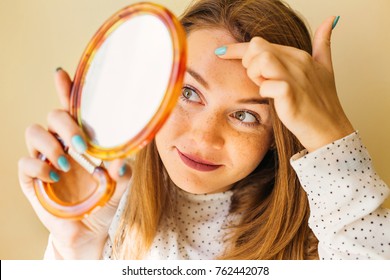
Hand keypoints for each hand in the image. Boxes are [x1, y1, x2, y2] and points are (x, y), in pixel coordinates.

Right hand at [18, 69, 131, 258]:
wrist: (89, 229)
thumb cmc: (104, 201)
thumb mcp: (118, 186)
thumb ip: (121, 173)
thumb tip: (122, 162)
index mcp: (82, 139)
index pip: (73, 109)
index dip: (66, 90)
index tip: (63, 74)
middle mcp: (62, 143)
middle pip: (54, 116)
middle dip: (66, 124)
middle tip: (82, 144)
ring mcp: (45, 158)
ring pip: (34, 132)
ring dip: (51, 144)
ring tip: (67, 164)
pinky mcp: (31, 177)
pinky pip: (26, 162)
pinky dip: (40, 167)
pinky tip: (55, 177)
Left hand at [217, 16, 353, 151]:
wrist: (328, 129)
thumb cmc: (321, 101)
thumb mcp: (325, 68)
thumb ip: (323, 43)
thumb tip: (330, 19)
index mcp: (299, 55)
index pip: (260, 43)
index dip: (237, 49)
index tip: (220, 52)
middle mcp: (297, 62)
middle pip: (257, 47)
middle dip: (248, 62)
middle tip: (257, 79)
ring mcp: (295, 78)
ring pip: (261, 60)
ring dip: (255, 74)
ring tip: (264, 86)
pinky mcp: (290, 95)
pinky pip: (267, 85)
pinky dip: (264, 91)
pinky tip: (272, 98)